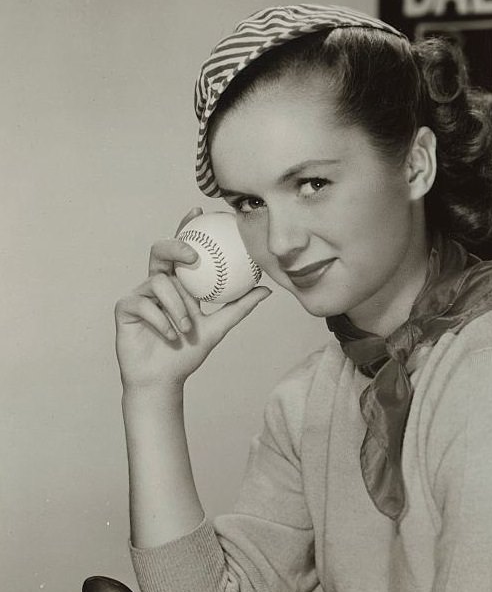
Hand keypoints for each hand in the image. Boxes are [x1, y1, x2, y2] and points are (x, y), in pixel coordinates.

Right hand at [114, 208, 270, 389]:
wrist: (163, 380)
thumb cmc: (187, 353)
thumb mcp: (218, 328)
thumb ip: (239, 307)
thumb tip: (266, 289)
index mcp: (177, 283)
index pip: (182, 250)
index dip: (186, 227)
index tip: (199, 211)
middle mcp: (157, 283)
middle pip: (161, 251)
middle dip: (175, 246)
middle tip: (193, 256)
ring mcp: (139, 294)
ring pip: (159, 282)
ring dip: (177, 306)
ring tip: (188, 327)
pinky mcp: (125, 308)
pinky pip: (145, 304)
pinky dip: (163, 321)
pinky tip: (171, 336)